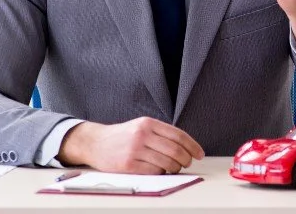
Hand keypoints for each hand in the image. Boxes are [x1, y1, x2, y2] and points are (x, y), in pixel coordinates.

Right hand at [58, 117, 204, 173]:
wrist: (96, 142)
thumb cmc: (122, 136)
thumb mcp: (141, 126)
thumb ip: (160, 133)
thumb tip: (185, 146)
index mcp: (148, 123)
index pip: (178, 135)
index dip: (192, 146)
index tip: (199, 153)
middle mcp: (142, 135)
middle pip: (175, 150)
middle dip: (186, 159)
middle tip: (188, 163)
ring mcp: (135, 150)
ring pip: (166, 163)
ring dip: (175, 168)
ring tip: (173, 168)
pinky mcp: (128, 164)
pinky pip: (153, 172)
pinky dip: (161, 173)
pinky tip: (160, 171)